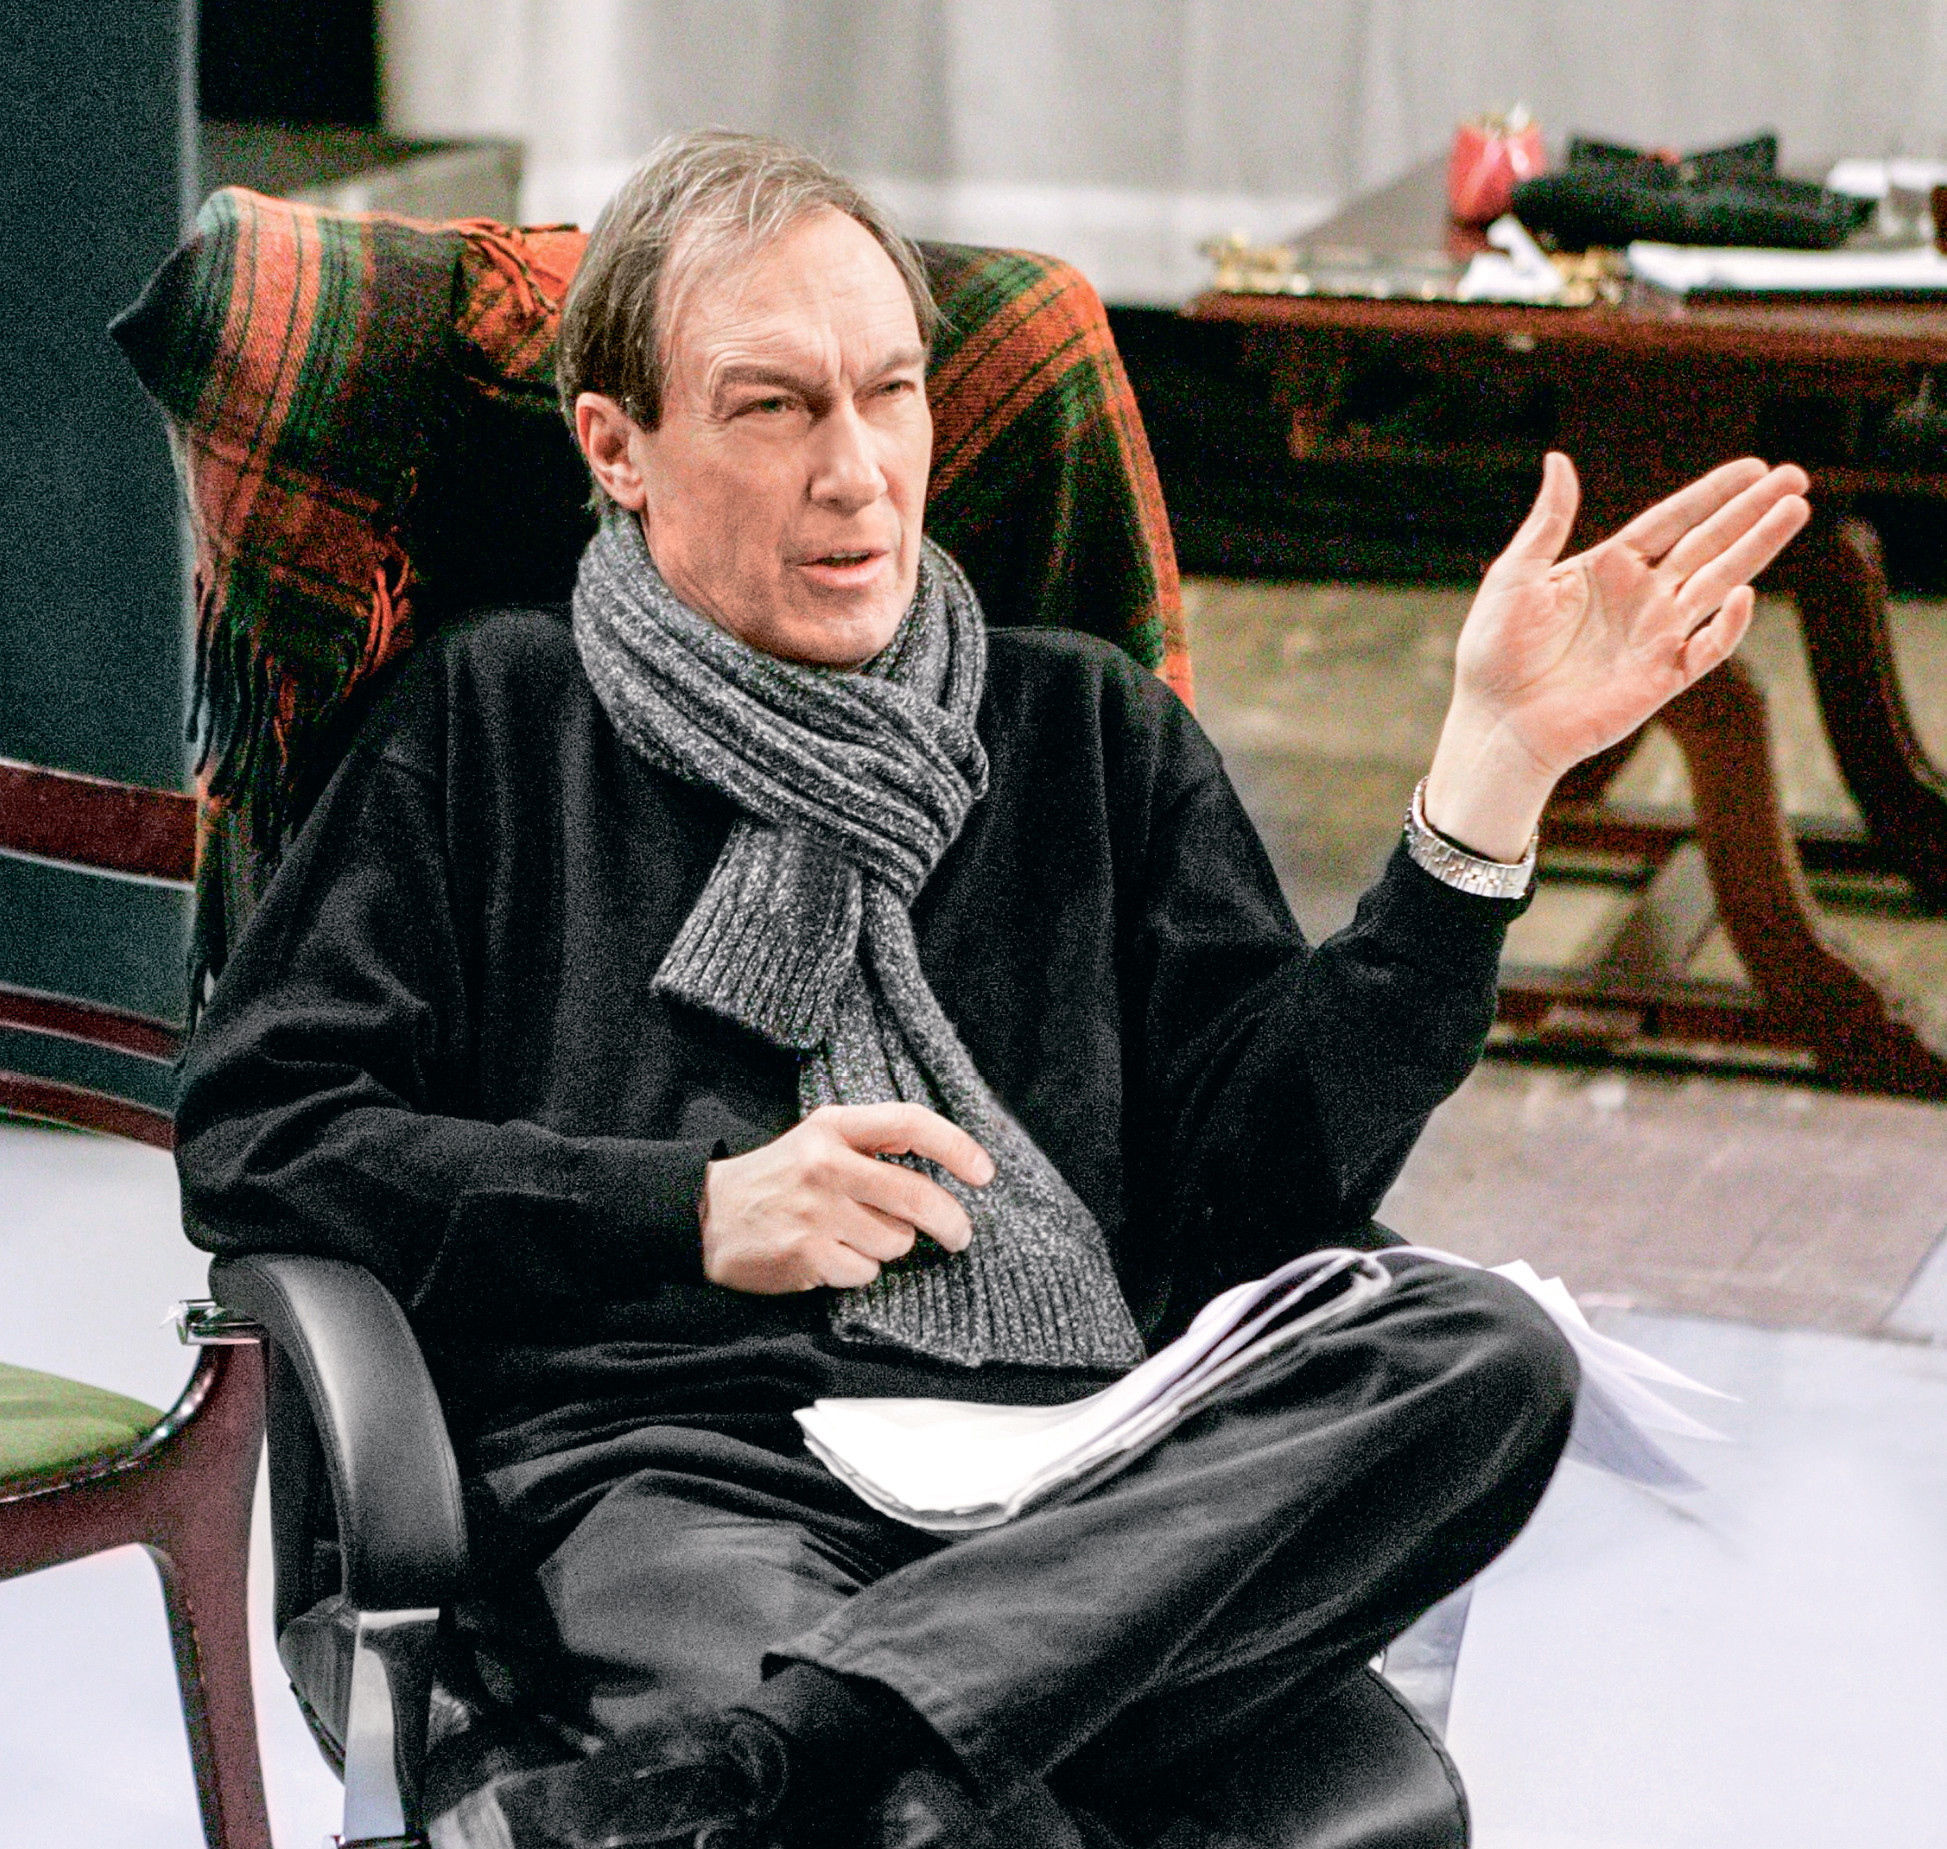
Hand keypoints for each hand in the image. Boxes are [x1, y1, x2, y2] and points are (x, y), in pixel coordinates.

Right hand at [700, 1103, 994, 1293]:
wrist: (708, 1216)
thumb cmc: (778, 1178)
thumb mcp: (819, 1140)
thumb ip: (872, 1145)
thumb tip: (945, 1168)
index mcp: (834, 1126)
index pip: (910, 1123)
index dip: (956, 1146)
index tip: (984, 1173)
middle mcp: (826, 1164)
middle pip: (916, 1196)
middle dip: (951, 1222)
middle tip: (960, 1234)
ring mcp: (817, 1212)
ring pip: (896, 1240)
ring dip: (890, 1245)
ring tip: (856, 1235)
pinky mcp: (808, 1254)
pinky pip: (866, 1271)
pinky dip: (859, 1269)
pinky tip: (831, 1255)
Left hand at [1424, 451, 1810, 859]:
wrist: (1495, 721)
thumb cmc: (1494, 652)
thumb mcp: (1515, 577)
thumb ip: (1547, 523)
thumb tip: (1559, 459)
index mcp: (1608, 567)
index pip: (1672, 520)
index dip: (1713, 494)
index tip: (1754, 467)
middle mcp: (1641, 596)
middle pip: (1708, 544)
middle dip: (1752, 511)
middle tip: (1796, 478)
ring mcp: (1655, 635)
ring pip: (1718, 583)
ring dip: (1756, 548)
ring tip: (1794, 511)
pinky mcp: (1661, 677)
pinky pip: (1705, 648)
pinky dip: (1727, 625)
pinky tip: (1743, 593)